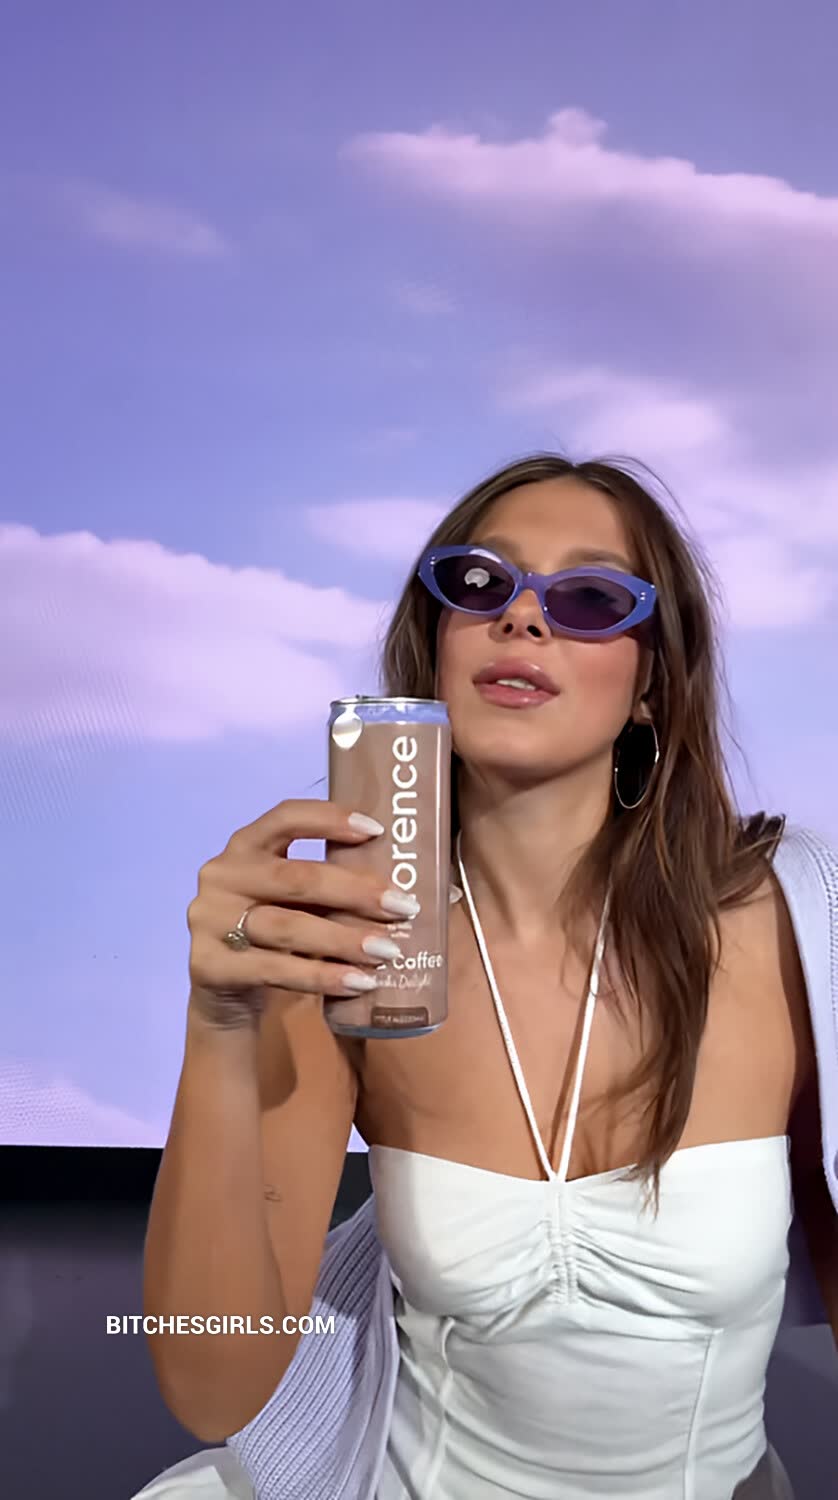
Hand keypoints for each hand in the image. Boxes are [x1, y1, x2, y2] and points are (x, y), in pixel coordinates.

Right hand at [186, 799, 419, 1025]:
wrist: (223, 994)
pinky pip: (276, 970)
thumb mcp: (294, 902)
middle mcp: (222, 875)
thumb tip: (421, 888)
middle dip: (355, 891)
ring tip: (388, 952)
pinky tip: (359, 982)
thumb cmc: (273, 935)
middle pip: (296, 878)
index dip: (330, 819)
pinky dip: (323, 977)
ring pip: (288, 927)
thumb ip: (332, 887)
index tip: (377, 831)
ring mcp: (209, 920)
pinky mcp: (209, 965)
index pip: (285, 817)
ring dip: (344, 940)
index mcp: (244, 846)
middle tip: (404, 907)